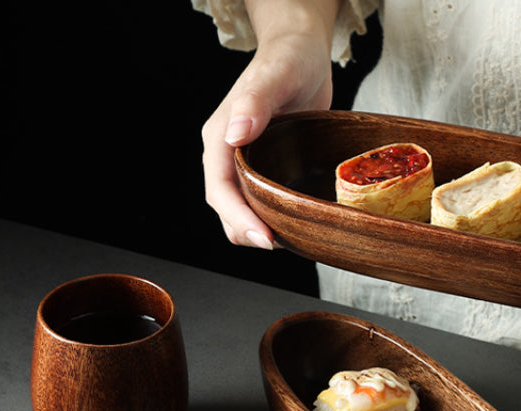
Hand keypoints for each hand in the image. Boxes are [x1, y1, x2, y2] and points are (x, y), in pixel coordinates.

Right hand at [201, 33, 332, 248]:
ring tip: (292, 237)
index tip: (264, 239)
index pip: (219, 190)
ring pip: (242, 213)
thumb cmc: (288, 59)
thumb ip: (255, 101)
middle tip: (282, 244)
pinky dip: (274, 220)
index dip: (238, 219)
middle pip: (227, 210)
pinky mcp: (263, 172)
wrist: (302, 55)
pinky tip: (296, 225)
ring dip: (261, 231)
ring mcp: (244, 166)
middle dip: (249, 232)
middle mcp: (226, 156)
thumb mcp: (275, 75)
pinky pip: (260, 205)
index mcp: (219, 138)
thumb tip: (236, 133)